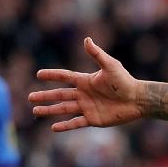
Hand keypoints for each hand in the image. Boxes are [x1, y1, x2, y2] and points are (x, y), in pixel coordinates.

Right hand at [29, 38, 145, 132]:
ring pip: (64, 109)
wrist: (137, 99)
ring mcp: (87, 107)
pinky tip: (53, 127)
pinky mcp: (93, 119)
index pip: (64, 77)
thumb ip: (97, 54)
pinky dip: (65, 125)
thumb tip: (86, 39)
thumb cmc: (125, 81)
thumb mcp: (110, 66)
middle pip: (60, 95)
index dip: (52, 75)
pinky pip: (75, 122)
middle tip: (30, 98)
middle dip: (45, 96)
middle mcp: (84, 94)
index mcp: (85, 80)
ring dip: (50, 110)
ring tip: (35, 111)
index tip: (38, 74)